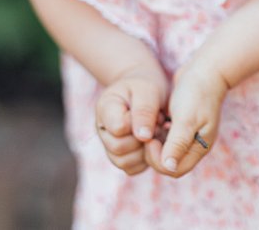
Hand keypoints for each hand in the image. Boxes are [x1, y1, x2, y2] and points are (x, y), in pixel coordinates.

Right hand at [95, 61, 168, 175]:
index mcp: (105, 108)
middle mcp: (102, 129)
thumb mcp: (147, 90)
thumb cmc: (145, 87)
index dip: (137, 124)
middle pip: (118, 148)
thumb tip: (142, 136)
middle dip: (142, 140)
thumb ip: (144, 111)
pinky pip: (131, 169)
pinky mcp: (121, 157)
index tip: (150, 113)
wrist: (145, 91)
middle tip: (156, 125)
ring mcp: (109, 145)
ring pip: (124, 162)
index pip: (118, 128)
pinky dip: (145, 161)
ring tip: (153, 134)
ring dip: (144, 152)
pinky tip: (151, 145)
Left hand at [148, 61, 228, 177]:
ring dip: (154, 142)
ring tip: (149, 125)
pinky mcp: (180, 125)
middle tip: (146, 133)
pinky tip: (152, 119)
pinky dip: (156, 132)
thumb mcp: (186, 119)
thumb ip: (177, 143)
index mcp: (199, 148)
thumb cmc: (196, 93)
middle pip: (168, 163)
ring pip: (165, 151)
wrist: (203, 71)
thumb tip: (168, 167)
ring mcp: (187, 136)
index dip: (158, 160)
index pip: (174, 169)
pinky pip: (165, 138)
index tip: (149, 139)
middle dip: (153, 152)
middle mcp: (193, 146)